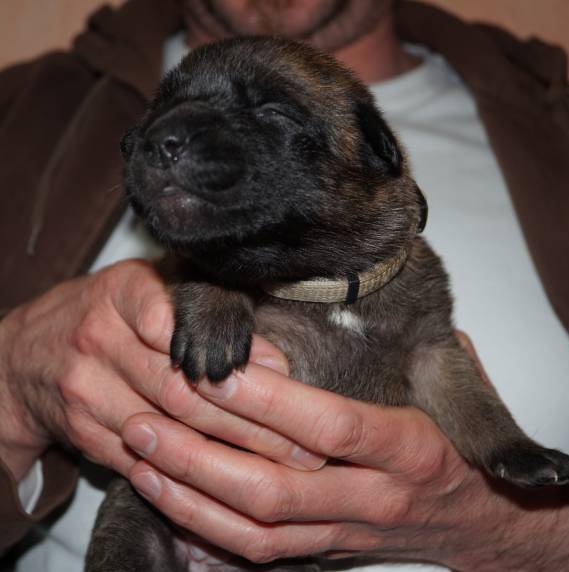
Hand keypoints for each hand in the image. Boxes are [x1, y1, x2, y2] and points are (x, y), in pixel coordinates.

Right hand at [0, 259, 323, 481]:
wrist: (30, 355)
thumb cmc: (109, 314)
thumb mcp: (150, 291)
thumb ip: (207, 313)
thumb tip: (270, 359)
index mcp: (122, 293)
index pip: (172, 318)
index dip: (224, 350)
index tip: (275, 376)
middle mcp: (99, 339)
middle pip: (183, 388)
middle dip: (248, 419)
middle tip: (301, 441)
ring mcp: (87, 390)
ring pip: (169, 430)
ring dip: (229, 452)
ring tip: (280, 465)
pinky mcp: (85, 433)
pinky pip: (145, 458)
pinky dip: (190, 470)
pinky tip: (230, 477)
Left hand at [123, 332, 568, 571]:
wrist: (484, 524)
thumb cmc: (464, 446)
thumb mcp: (459, 388)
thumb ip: (415, 347)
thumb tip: (373, 298)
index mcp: (410, 447)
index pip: (330, 426)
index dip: (267, 404)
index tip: (213, 371)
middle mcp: (375, 496)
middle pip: (277, 485)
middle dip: (203, 452)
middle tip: (147, 413)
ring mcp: (347, 532)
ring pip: (257, 526)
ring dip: (191, 492)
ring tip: (139, 451)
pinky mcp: (327, 553)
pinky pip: (258, 551)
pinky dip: (206, 526)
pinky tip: (167, 494)